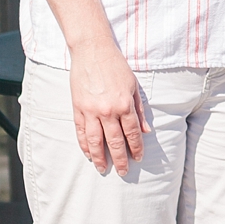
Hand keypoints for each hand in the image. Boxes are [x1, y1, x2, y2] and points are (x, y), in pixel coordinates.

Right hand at [68, 41, 145, 174]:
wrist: (92, 52)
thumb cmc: (116, 66)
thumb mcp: (134, 86)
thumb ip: (139, 109)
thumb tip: (146, 130)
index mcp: (124, 105)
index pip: (132, 133)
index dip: (136, 148)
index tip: (138, 158)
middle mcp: (107, 111)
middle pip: (115, 141)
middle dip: (121, 159)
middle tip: (124, 171)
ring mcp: (90, 111)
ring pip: (96, 141)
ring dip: (101, 157)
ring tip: (104, 168)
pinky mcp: (78, 109)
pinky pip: (81, 132)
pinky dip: (85, 145)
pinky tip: (89, 154)